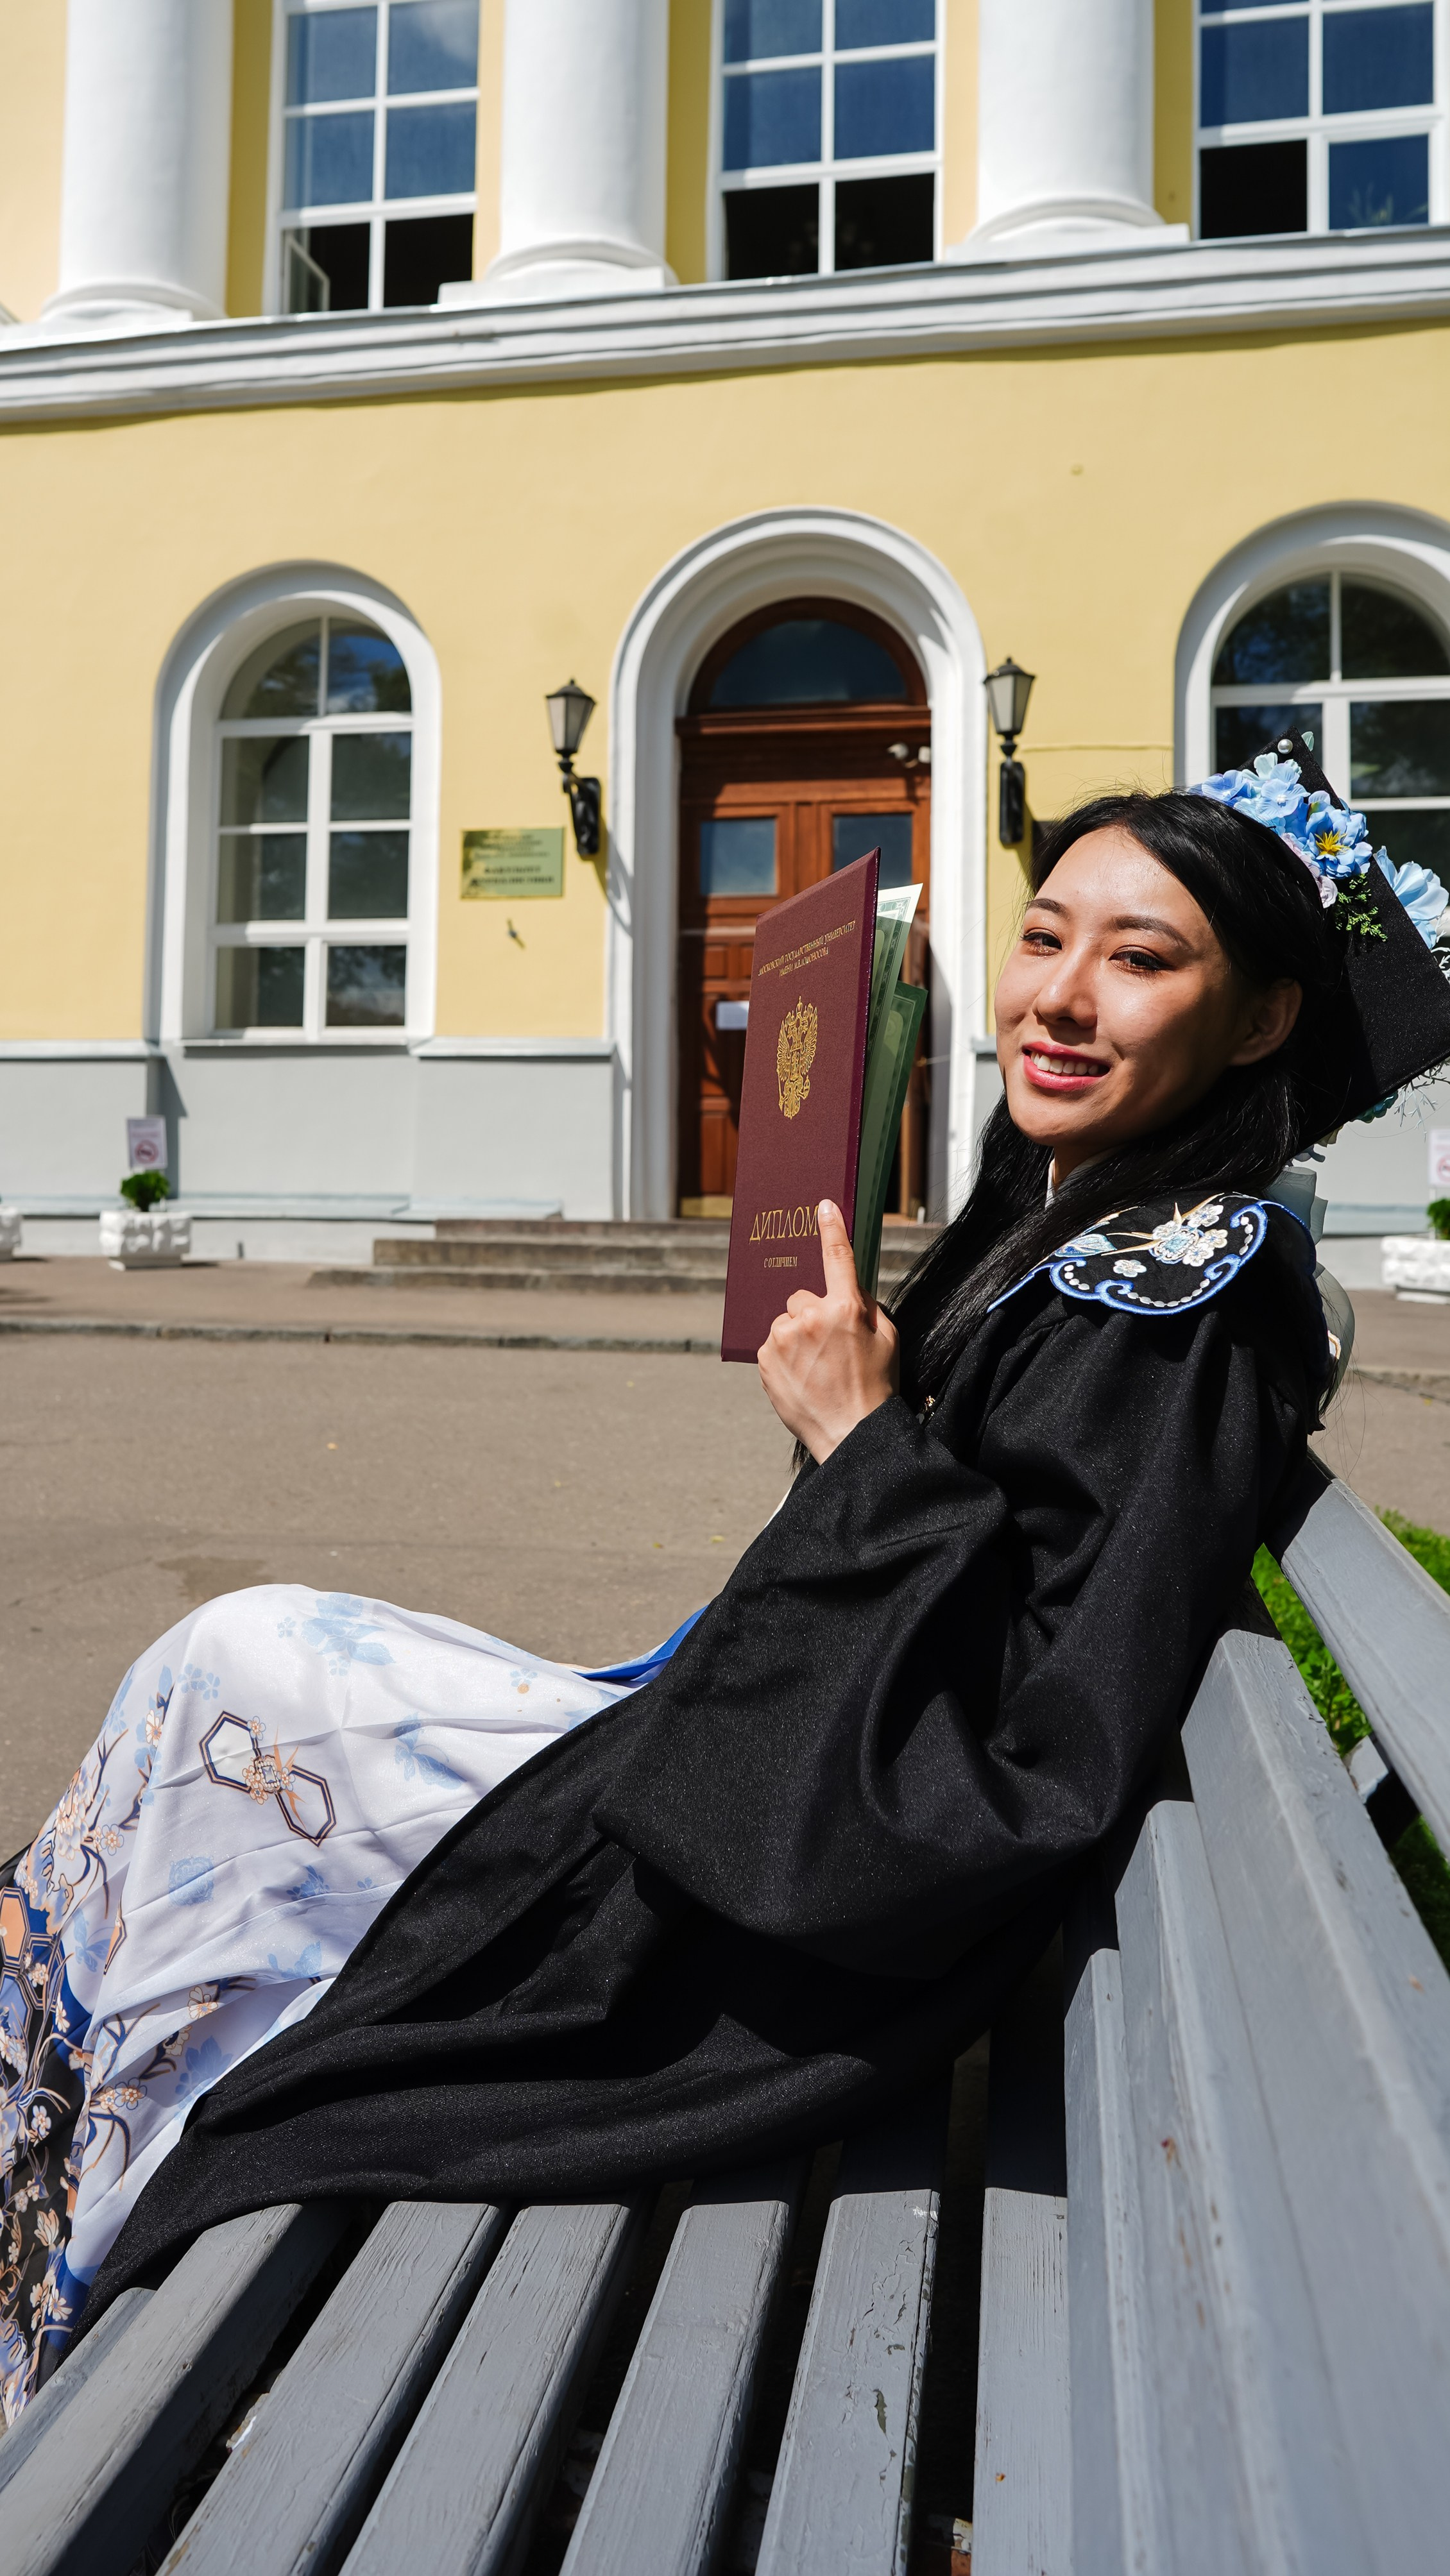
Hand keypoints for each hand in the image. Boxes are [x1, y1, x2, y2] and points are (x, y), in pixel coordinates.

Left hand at [757, 1200, 898, 1463]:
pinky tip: (801, 1377)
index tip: (823, 1206)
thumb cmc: (876, 1387)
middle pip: (802, 1297)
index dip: (831, 1228)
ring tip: (816, 1368)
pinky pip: (772, 1343)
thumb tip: (849, 1288)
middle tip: (831, 1348)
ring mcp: (783, 1337)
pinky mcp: (764, 1357)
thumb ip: (867, 1306)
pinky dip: (783, 1356)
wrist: (851, 1433)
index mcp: (845, 1307)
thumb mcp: (888, 1340)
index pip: (837, 1257)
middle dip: (814, 1314)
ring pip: (786, 1321)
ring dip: (796, 1336)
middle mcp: (810, 1316)